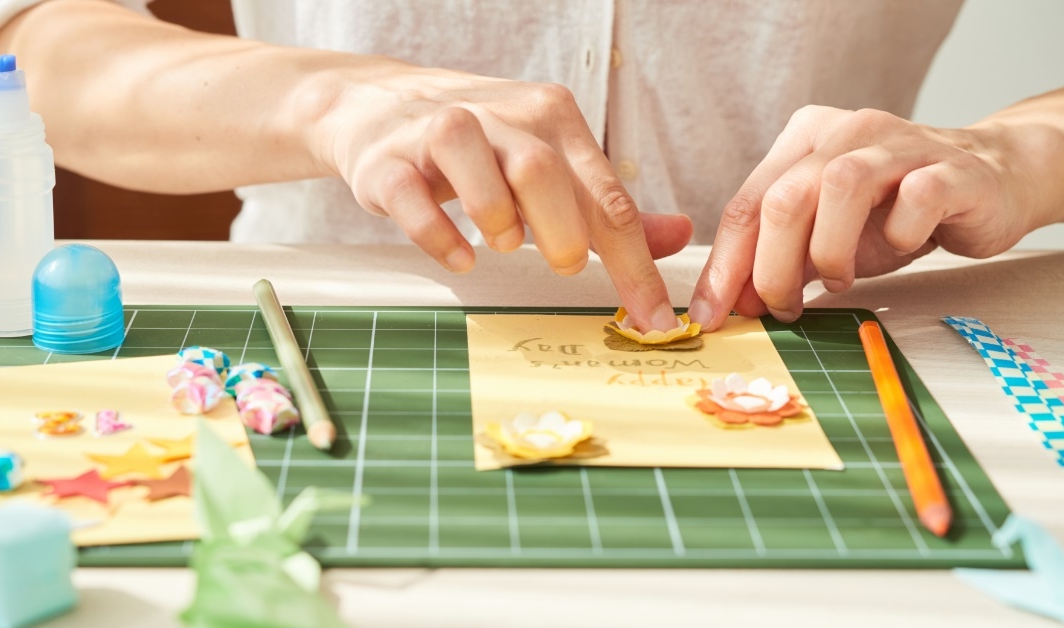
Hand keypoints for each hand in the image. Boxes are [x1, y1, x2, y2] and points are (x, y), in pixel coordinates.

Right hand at [309, 62, 691, 331]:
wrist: (382, 107)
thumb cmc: (482, 147)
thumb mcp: (551, 163)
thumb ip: (609, 207)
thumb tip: (680, 235)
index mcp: (552, 118)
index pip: (606, 195)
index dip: (634, 263)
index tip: (651, 316)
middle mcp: (501, 117)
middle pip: (543, 173)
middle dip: (562, 234)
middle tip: (564, 266)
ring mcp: (440, 134)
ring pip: (482, 177)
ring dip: (500, 224)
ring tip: (502, 242)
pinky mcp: (390, 163)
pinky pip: (415, 203)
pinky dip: (442, 238)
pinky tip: (461, 256)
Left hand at [689, 105, 1040, 329]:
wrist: (990, 182)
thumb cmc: (896, 211)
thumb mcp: (826, 236)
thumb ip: (781, 261)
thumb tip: (733, 304)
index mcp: (804, 140)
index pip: (746, 205)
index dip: (725, 266)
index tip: (713, 315)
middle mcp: (847, 132)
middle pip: (784, 198)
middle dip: (771, 268)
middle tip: (782, 309)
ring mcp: (901, 144)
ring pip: (841, 185)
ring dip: (830, 250)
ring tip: (838, 280)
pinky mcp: (951, 167)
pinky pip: (916, 195)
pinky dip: (900, 233)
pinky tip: (900, 247)